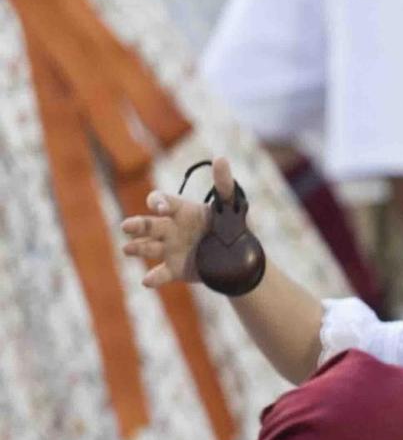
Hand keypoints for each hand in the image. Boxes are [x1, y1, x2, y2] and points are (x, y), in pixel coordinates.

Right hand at [121, 155, 237, 290]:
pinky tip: (146, 281)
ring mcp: (169, 248)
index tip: (160, 207)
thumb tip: (222, 158)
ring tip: (127, 249)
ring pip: (148, 246)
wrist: (237, 257)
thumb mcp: (230, 206)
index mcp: (180, 210)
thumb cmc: (229, 226)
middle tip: (127, 226)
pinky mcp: (174, 269)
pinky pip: (161, 273)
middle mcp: (169, 228)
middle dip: (137, 225)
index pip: (162, 201)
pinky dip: (153, 278)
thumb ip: (225, 184)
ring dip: (137, 247)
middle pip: (148, 224)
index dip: (158, 202)